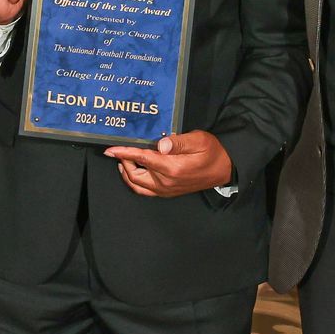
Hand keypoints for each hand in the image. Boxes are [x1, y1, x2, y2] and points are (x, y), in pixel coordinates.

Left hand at [104, 131, 233, 197]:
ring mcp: (166, 190)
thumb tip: (160, 144)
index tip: (110, 149)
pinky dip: (135, 182)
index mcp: (172, 168)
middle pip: (135, 174)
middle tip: (120, 149)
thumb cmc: (212, 152)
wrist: (223, 169)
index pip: (142, 159)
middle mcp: (166, 182)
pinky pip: (145, 191)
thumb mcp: (199, 140)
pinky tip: (133, 172)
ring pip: (137, 185)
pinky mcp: (167, 193)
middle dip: (124, 161)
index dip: (124, 153)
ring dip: (127, 173)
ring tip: (123, 160)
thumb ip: (178, 142)